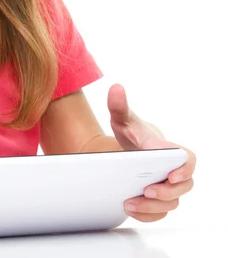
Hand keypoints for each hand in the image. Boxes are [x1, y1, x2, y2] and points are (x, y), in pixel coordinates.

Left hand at [107, 83, 195, 221]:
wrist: (130, 146)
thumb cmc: (131, 132)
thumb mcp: (122, 119)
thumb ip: (119, 105)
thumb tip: (116, 88)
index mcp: (169, 150)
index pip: (189, 160)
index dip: (185, 168)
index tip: (171, 174)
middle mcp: (173, 170)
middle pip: (183, 187)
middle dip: (165, 192)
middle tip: (145, 191)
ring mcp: (167, 187)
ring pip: (172, 203)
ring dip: (153, 207)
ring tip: (129, 203)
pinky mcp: (158, 200)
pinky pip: (160, 214)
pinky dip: (147, 215)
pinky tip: (131, 211)